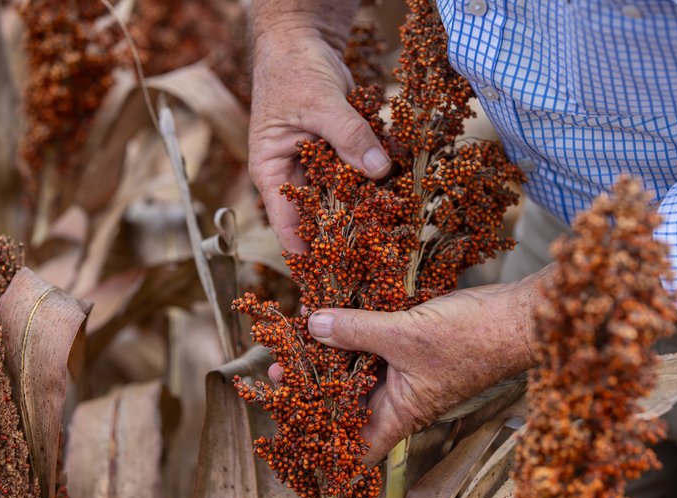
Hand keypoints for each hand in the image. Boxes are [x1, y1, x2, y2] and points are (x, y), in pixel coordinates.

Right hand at [249, 27, 390, 251]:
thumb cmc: (293, 70)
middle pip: (319, 216)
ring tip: (395, 231)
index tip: (332, 277)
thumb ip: (348, 135)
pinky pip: (361, 171)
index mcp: (273, 173)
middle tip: (375, 260)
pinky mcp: (342, 152)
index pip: (287, 225)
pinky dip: (379, 176)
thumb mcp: (318, 102)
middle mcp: (296, 176)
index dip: (308, 253)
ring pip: (345, 196)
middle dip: (345, 235)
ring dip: (368, 206)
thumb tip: (378, 170)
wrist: (303, 40)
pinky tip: (403, 187)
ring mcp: (320, 166)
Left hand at [301, 268, 549, 463]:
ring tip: (300, 329)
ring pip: (360, 366)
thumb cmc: (471, 339)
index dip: (325, 448)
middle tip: (282, 366)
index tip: (293, 433)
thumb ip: (356, 331)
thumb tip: (313, 326)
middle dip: (316, 384)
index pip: (357, 449)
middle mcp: (401, 396)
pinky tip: (332, 309)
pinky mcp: (413, 343)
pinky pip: (376, 341)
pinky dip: (355, 328)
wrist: (516, 315)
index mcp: (400, 413)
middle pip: (349, 400)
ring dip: (333, 350)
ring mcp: (407, 369)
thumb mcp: (405, 335)